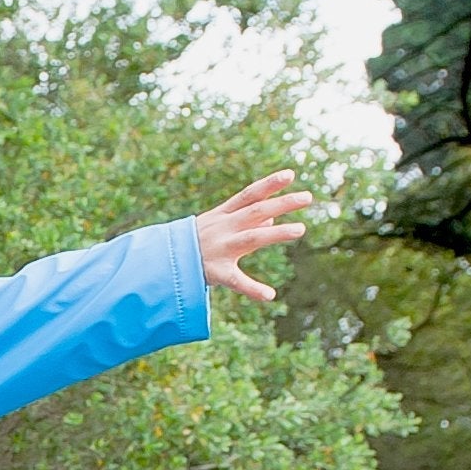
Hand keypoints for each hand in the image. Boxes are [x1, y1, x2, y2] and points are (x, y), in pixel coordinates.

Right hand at [196, 171, 314, 303]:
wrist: (162, 261)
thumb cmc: (194, 242)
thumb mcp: (217, 226)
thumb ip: (244, 220)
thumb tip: (271, 219)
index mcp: (223, 216)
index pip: (249, 195)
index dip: (269, 184)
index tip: (290, 174)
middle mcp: (223, 228)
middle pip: (257, 211)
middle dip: (282, 203)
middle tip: (308, 197)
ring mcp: (220, 249)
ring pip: (252, 238)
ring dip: (277, 233)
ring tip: (301, 229)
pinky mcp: (216, 272)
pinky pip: (236, 281)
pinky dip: (253, 289)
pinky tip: (269, 295)